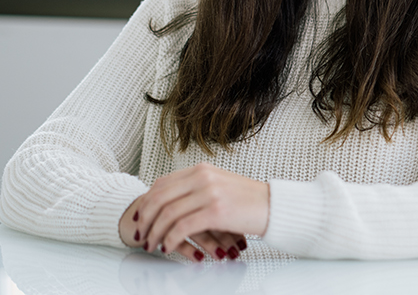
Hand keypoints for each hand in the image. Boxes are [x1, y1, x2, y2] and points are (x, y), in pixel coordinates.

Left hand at [123, 163, 269, 261]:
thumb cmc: (250, 200)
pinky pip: (182, 227)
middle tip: (141, 234)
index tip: (141, 217)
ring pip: (167, 214)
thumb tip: (174, 203)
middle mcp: (203, 177)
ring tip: (152, 244)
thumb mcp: (221, 186)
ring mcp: (209, 193)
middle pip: (159, 198)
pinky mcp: (216, 211)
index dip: (146, 201)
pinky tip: (169, 247)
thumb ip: (198, 188)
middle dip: (145, 219)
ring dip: (155, 233)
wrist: (276, 206)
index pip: (162, 183)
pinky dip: (171, 239)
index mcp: (202, 169)